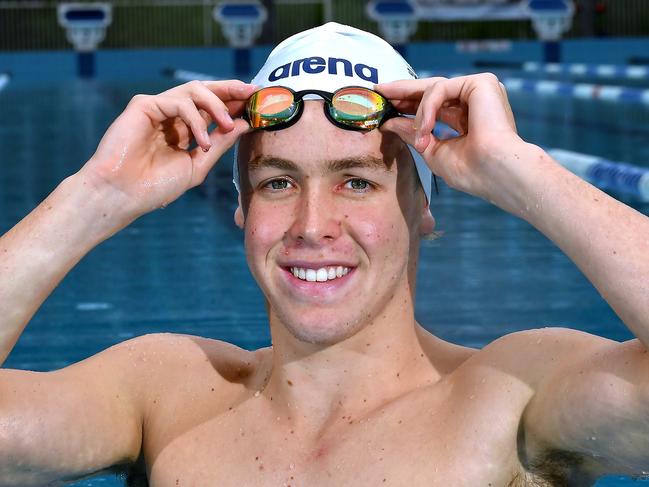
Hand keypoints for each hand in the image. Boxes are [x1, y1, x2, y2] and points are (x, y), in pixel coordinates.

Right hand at [80, 80, 256, 224]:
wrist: (123, 195)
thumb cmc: (155, 187)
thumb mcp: (197, 166)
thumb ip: (219, 144)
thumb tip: (243, 124)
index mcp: (184, 130)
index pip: (213, 108)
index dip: (234, 102)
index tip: (257, 102)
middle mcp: (172, 116)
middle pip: (206, 92)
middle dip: (231, 90)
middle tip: (252, 93)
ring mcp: (157, 108)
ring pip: (194, 91)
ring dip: (216, 104)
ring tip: (226, 124)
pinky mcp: (144, 105)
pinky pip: (178, 101)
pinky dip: (195, 119)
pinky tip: (200, 142)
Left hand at [377, 73, 524, 201]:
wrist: (496, 173)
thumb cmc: (472, 171)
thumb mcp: (432, 151)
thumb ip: (413, 133)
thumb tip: (391, 121)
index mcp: (467, 118)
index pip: (433, 105)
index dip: (408, 103)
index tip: (385, 105)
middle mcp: (474, 101)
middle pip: (431, 89)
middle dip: (402, 91)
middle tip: (379, 90)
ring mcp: (478, 91)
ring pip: (433, 89)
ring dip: (418, 114)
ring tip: (420, 138)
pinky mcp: (481, 83)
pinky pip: (440, 88)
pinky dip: (428, 108)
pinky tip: (426, 127)